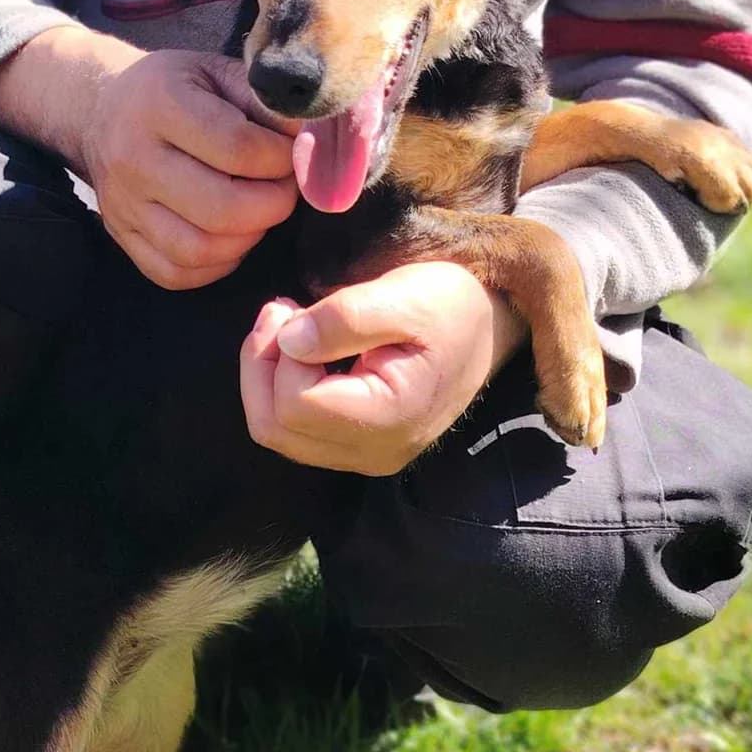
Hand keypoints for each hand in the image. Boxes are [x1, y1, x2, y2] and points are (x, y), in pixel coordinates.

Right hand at [80, 48, 298, 288]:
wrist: (103, 109)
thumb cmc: (177, 89)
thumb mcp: (219, 73)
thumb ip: (266, 104)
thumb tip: (313, 143)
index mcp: (160, 104)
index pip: (240, 149)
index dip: (283, 158)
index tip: (294, 154)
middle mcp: (133, 157)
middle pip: (223, 209)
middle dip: (274, 204)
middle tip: (284, 188)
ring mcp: (123, 203)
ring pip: (200, 249)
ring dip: (248, 237)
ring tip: (259, 209)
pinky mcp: (121, 236)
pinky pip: (177, 273)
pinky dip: (217, 263)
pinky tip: (232, 235)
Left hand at [239, 262, 525, 474]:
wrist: (490, 326)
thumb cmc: (453, 304)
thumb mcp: (406, 294)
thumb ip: (345, 317)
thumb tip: (288, 340)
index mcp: (391, 417)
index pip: (294, 404)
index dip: (278, 353)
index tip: (291, 306)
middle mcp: (376, 452)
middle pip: (275, 428)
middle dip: (261, 366)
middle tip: (279, 312)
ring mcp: (367, 456)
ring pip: (279, 435)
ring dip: (268, 378)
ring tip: (289, 327)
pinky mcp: (360, 448)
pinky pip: (297, 434)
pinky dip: (284, 391)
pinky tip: (304, 353)